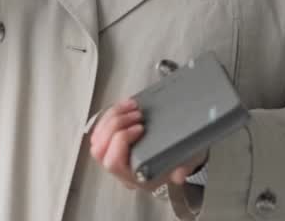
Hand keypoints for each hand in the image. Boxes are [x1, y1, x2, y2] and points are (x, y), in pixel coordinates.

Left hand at [88, 98, 209, 191]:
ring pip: (97, 139)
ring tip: (131, 108)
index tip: (140, 128)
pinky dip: (109, 115)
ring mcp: (114, 157)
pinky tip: (124, 107)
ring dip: (111, 118)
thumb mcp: (187, 162)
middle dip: (115, 125)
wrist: (177, 157)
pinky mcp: (111, 144)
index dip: (122, 141)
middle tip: (135, 115)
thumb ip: (183, 169)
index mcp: (137, 177)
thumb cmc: (179, 159)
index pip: (114, 163)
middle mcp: (122, 170)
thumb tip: (178, 175)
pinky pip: (99, 130)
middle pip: (100, 150)